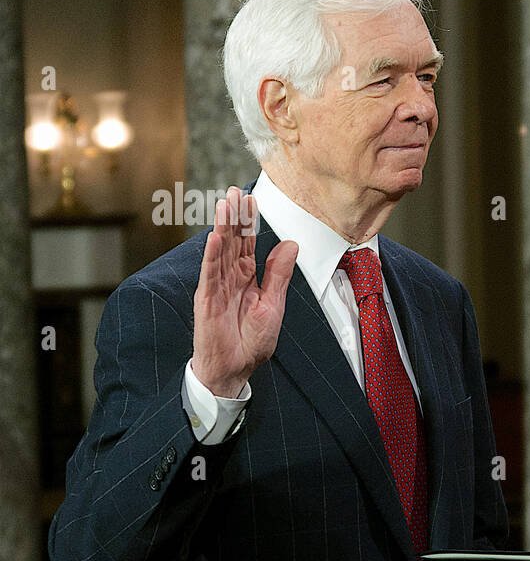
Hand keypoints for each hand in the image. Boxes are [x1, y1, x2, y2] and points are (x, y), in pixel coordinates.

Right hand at [192, 187, 297, 397]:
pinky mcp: (206, 301)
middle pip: (232, 242)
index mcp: (247, 279)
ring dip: (222, 229)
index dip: (249, 222)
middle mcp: (230, 279)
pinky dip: (211, 257)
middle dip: (234, 217)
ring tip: (225, 205)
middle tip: (235, 191)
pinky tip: (214, 238)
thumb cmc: (252, 341)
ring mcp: (216, 287)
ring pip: (219, 253)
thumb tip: (291, 245)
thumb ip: (279, 275)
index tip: (251, 199)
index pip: (247, 244)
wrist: (235, 369)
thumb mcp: (273, 304)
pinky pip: (209, 275)